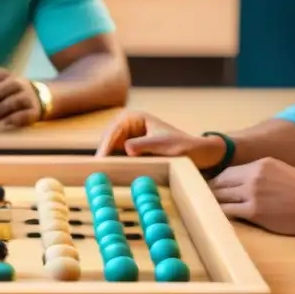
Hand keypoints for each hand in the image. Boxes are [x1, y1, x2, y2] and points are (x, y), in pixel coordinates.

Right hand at [94, 109, 225, 169]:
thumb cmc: (184, 147)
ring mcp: (129, 138)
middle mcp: (129, 126)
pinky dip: (114, 165)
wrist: (199, 155)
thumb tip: (125, 148)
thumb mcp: (164, 146)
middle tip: (96, 170)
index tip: (100, 159)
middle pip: (108, 139)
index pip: (114, 130)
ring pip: (110, 149)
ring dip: (106, 161)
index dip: (105, 145)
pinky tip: (110, 176)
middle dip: (103, 153)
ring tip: (100, 175)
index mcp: (135, 118)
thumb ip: (145, 145)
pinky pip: (117, 157)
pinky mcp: (131, 151)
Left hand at [210, 157, 294, 235]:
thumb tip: (236, 180)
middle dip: (210, 192)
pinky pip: (229, 211)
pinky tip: (218, 218)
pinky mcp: (254, 211)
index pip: (226, 172)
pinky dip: (221, 214)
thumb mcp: (279, 170)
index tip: (209, 188)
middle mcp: (252, 176)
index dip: (215, 181)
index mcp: (258, 164)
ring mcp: (252, 193)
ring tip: (207, 210)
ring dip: (213, 203)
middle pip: (219, 183)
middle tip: (203, 200)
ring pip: (220, 197)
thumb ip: (257, 173)